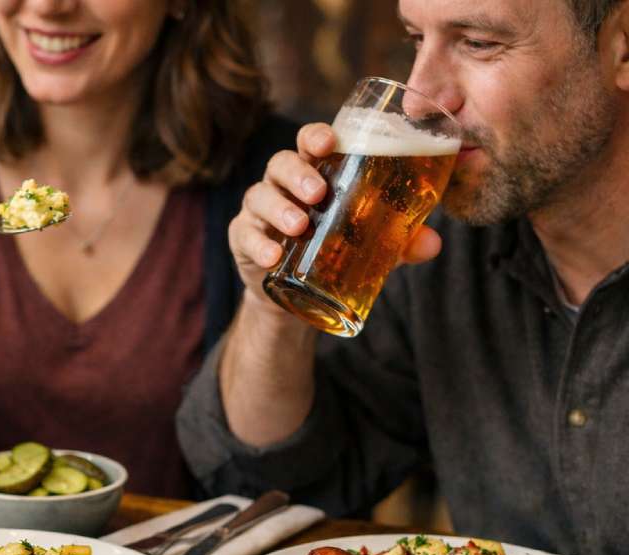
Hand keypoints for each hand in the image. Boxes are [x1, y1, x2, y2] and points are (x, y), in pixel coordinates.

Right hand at [228, 122, 442, 315]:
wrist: (298, 295)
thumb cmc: (336, 250)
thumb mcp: (371, 244)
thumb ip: (400, 240)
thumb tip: (433, 243)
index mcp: (314, 172)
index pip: (310, 142)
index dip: (316, 136)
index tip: (330, 142)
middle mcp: (282, 185)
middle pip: (281, 163)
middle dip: (298, 174)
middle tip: (319, 193)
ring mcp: (259, 211)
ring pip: (260, 196)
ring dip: (279, 208)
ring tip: (300, 227)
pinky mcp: (242, 239)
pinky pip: (244, 235)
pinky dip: (258, 244)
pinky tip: (273, 256)